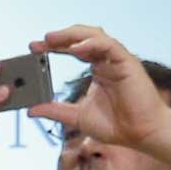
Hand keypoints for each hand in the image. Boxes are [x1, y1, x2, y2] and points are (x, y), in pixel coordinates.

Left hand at [27, 26, 170, 158]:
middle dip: (59, 38)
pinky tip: (76, 48)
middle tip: (38, 42)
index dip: (54, 47)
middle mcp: (106, 60)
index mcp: (97, 69)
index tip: (33, 48)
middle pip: (81, 38)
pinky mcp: (127, 62)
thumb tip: (31, 109)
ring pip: (95, 36)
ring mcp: (117, 59)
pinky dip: (92, 44)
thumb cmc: (116, 125)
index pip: (73, 50)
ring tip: (51, 39)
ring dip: (72, 35)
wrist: (140, 134)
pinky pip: (109, 46)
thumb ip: (55, 111)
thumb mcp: (77, 117)